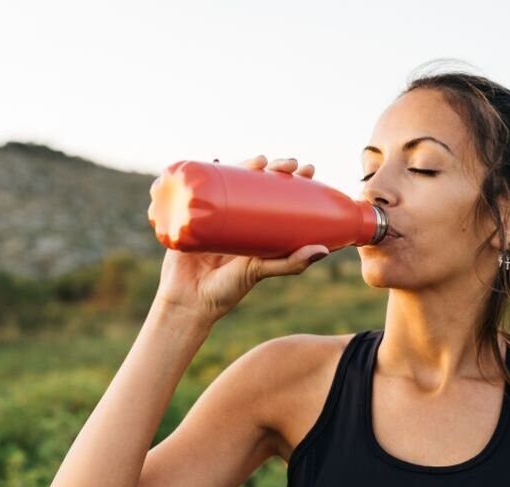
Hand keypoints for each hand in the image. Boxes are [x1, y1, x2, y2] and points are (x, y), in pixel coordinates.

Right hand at [151, 155, 329, 324]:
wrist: (186, 302)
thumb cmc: (225, 291)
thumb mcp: (259, 271)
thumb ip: (289, 263)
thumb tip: (323, 251)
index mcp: (256, 228)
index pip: (278, 196)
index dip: (293, 180)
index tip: (308, 169)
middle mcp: (236, 218)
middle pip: (256, 183)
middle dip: (274, 167)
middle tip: (289, 164)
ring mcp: (214, 214)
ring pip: (231, 181)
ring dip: (246, 164)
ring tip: (260, 160)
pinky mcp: (190, 214)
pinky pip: (199, 189)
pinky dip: (206, 171)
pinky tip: (217, 160)